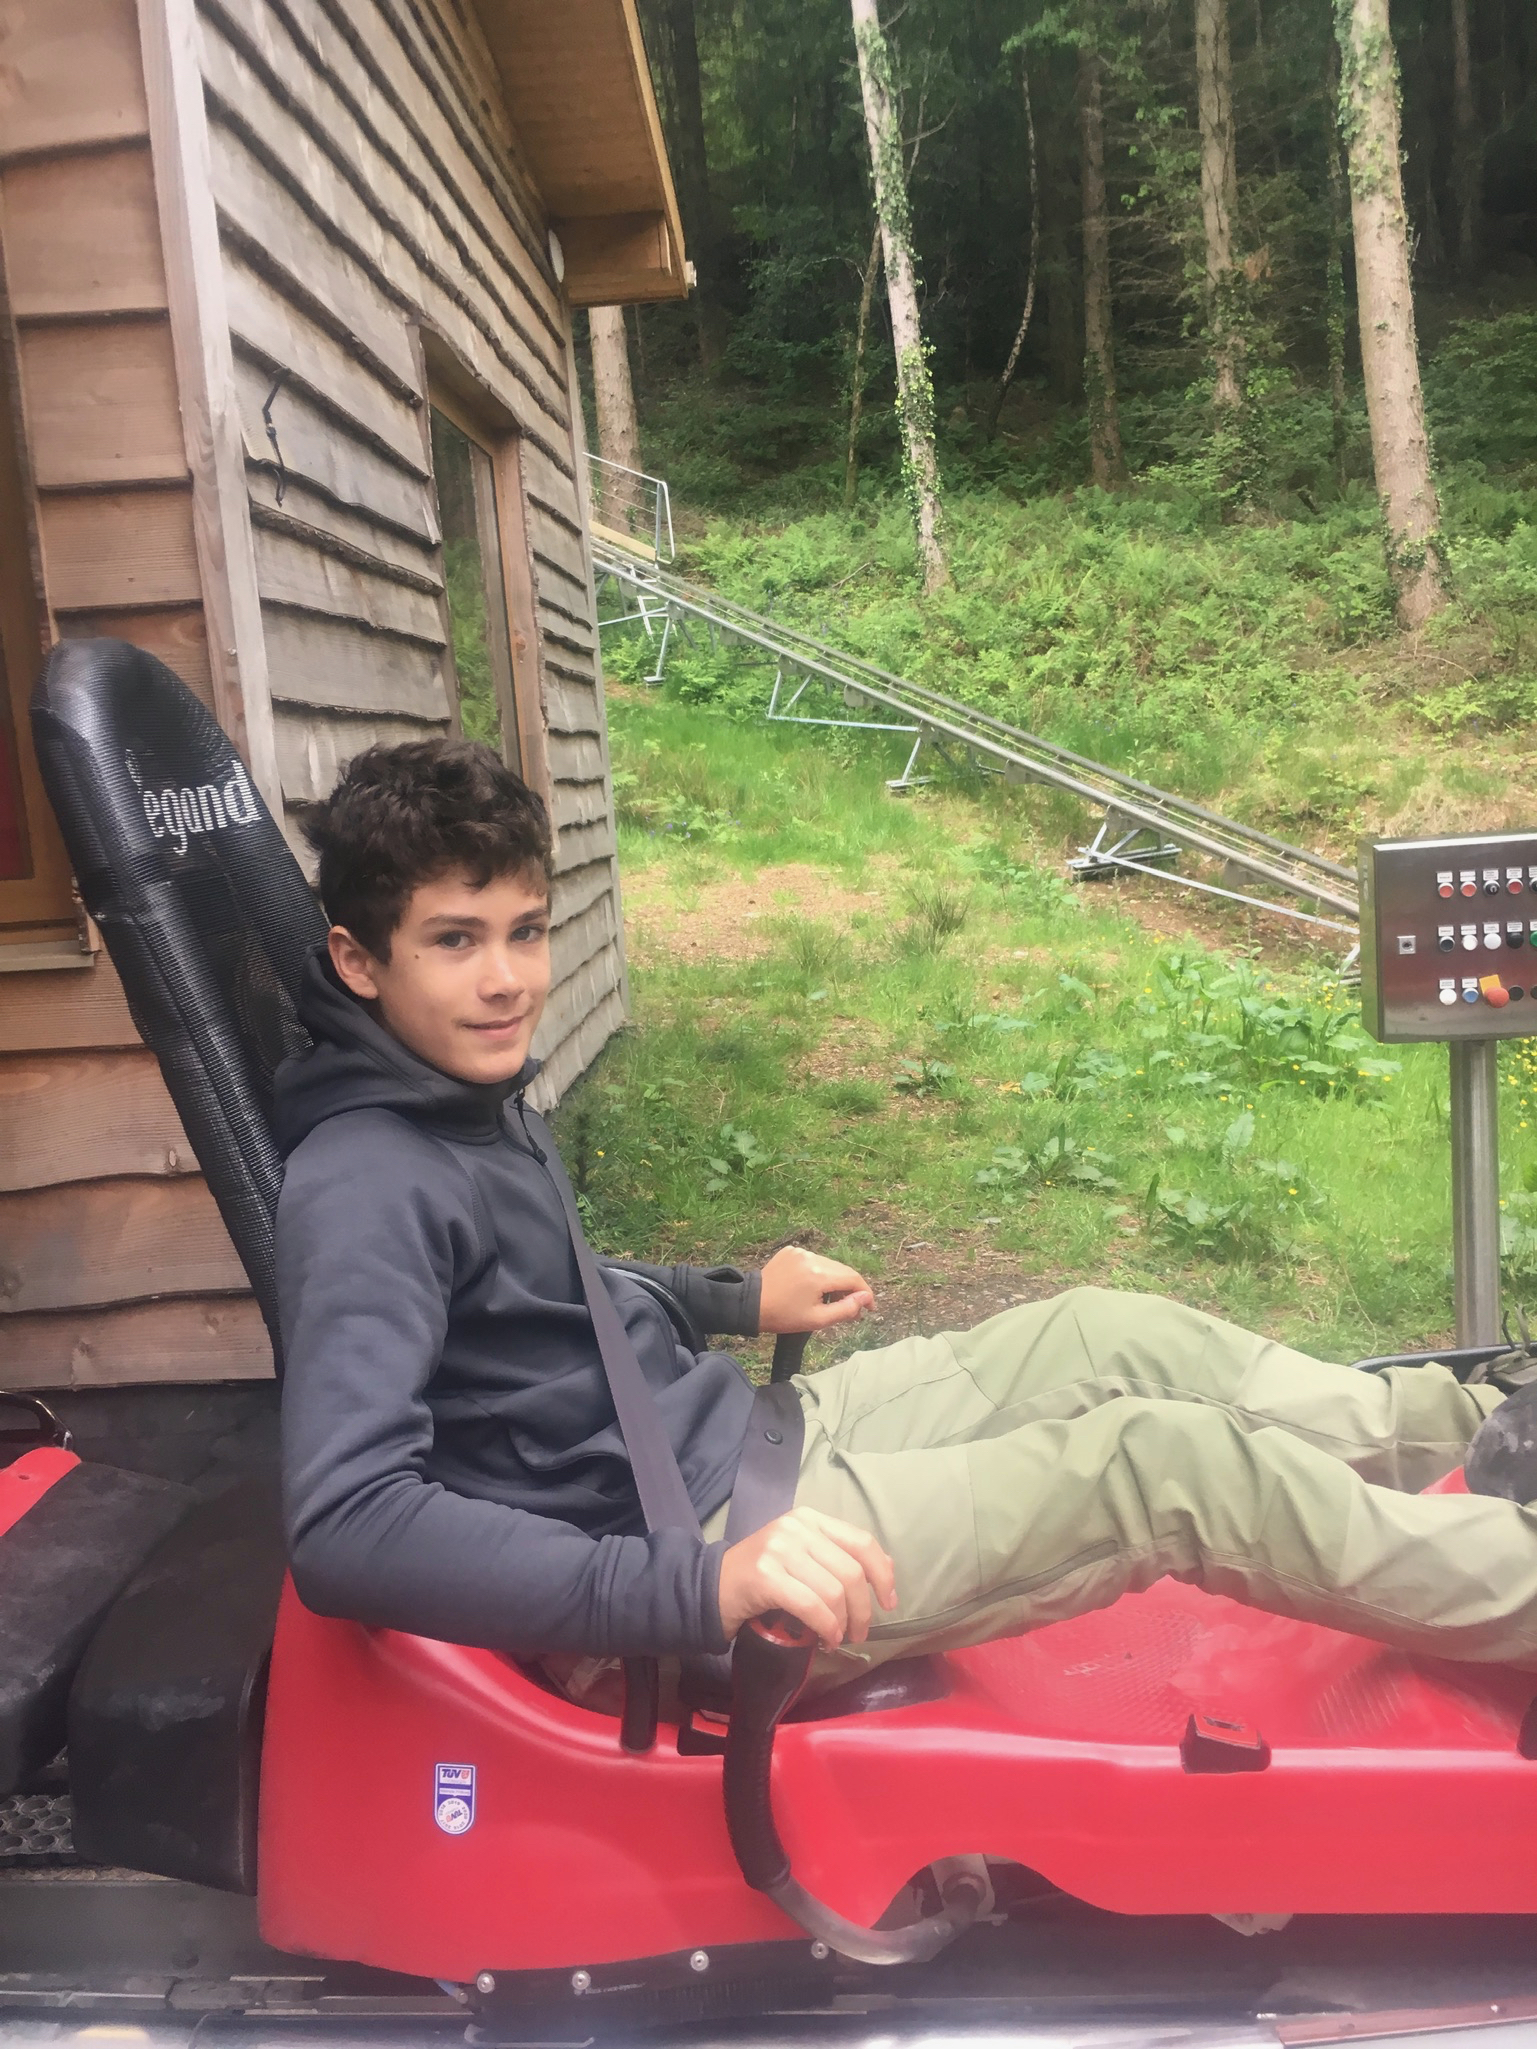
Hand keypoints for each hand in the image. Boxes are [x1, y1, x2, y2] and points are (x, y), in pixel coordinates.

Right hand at [717, 1505, 896, 1648]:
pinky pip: (811, 1605)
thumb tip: (886, 1571)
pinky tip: (826, 1639)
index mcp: (810, 1519)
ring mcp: (780, 1548)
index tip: (889, 1601)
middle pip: (851, 1570)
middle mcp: (797, 1527)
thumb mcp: (803, 1557)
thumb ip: (838, 1558)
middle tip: (860, 1632)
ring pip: (834, 1590)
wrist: (711, 1586)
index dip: (882, 1573)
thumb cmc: (762, 1576)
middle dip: (863, 1609)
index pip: (861, 1541)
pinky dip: (826, 1627)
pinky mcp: (766, 1575)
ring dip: (843, 1622)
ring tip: (838, 1637)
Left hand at [758, 1245, 874, 1334]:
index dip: (865, 1293)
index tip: (870, 1308)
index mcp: (819, 1274)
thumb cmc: (784, 1316)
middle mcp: (812, 1257)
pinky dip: (818, 1273)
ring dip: (834, 1280)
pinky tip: (810, 1287)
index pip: (853, 1279)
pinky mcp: (790, 1251)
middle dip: (850, 1288)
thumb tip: (865, 1298)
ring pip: (829, 1265)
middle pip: (842, 1270)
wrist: (750, 1305)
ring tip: (830, 1300)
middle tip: (851, 1308)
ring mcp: (800, 1252)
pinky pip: (813, 1261)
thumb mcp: (817, 1320)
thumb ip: (845, 1309)